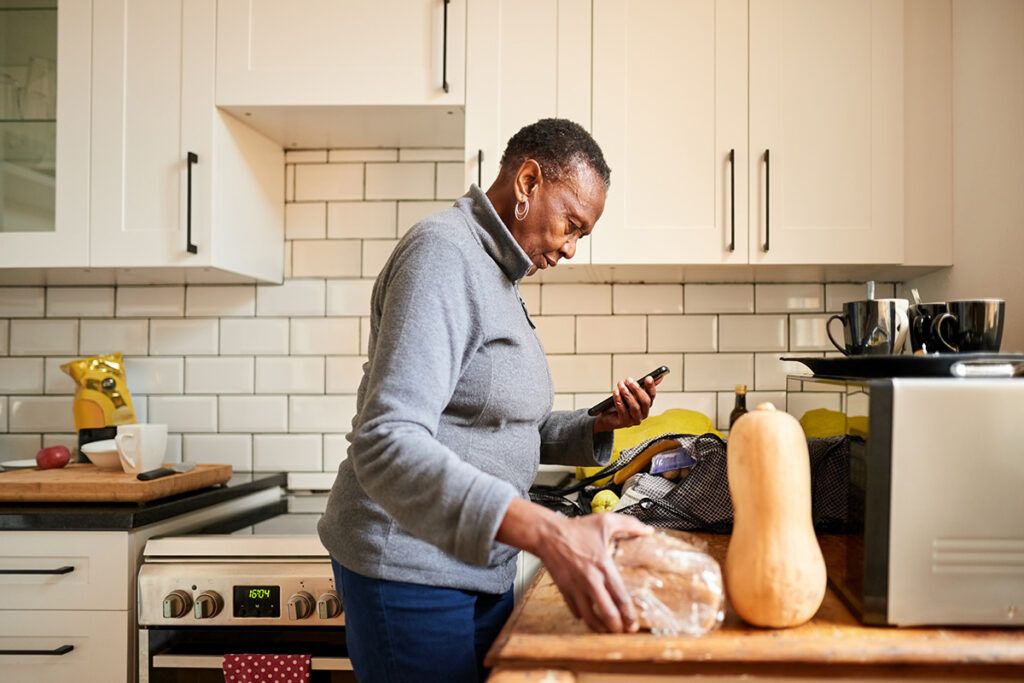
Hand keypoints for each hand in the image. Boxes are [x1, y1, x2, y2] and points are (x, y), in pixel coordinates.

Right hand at [533, 513, 652, 632]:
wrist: (548, 534)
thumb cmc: (576, 529)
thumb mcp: (605, 522)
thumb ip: (629, 525)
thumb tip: (648, 530)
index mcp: (603, 566)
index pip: (620, 597)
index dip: (629, 614)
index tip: (634, 623)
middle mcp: (590, 580)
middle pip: (607, 613)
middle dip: (617, 627)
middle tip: (623, 631)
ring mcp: (576, 588)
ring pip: (590, 618)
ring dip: (600, 627)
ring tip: (608, 630)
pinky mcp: (564, 591)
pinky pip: (575, 611)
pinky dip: (584, 617)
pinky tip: (590, 617)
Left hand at [593, 375, 660, 432]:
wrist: (607, 416)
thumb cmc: (621, 403)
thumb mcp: (632, 393)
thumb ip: (643, 386)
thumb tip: (657, 377)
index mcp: (646, 405)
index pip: (652, 396)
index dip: (651, 387)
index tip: (648, 378)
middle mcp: (643, 413)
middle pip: (645, 402)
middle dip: (637, 390)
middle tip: (629, 380)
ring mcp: (634, 419)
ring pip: (634, 407)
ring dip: (627, 394)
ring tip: (621, 385)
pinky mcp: (624, 422)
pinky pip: (622, 411)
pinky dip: (619, 400)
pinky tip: (616, 392)